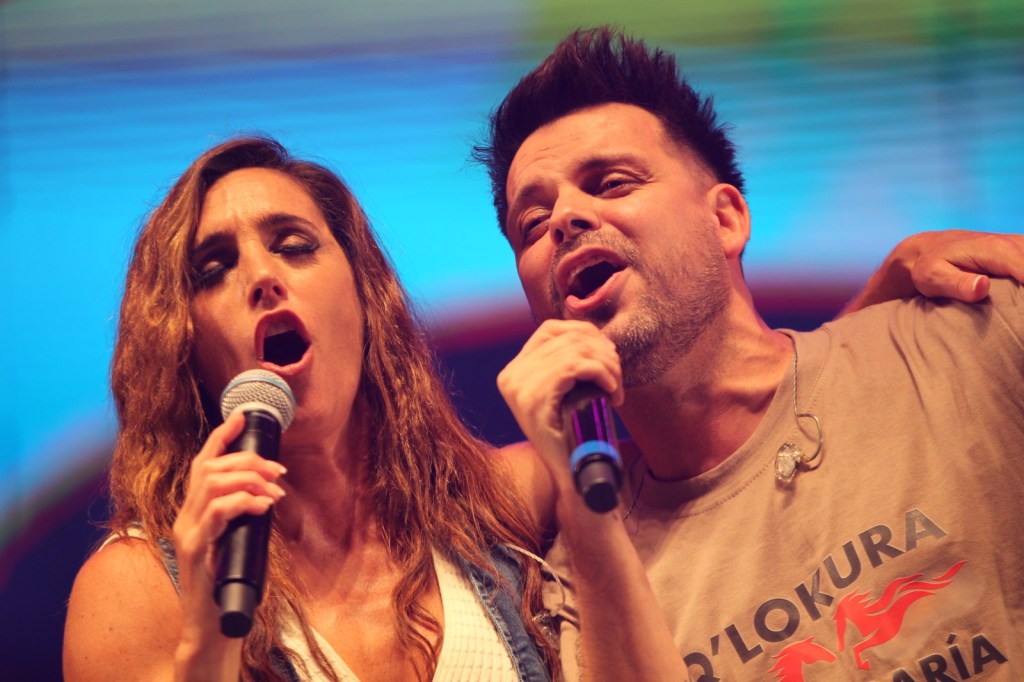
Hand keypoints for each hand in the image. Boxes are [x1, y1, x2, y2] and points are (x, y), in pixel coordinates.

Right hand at [170, 412, 286, 658]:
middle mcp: (185, 517)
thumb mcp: (240, 539)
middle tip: (279, 471)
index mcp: (195, 511)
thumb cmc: (231, 582)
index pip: (204, 463)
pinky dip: (242, 502)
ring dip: (248, 479)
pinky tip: (263, 506)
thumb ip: (246, 514)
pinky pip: (216, 514)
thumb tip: (270, 491)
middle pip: (210, 469)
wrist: (215, 625)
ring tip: (275, 489)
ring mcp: (187, 534)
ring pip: (210, 485)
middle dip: (248, 461)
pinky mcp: (195, 552)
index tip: (243, 416)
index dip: (222, 436)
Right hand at [496, 320, 622, 491]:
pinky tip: (611, 390)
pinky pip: (575, 367)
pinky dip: (600, 373)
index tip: (607, 352)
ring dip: (607, 365)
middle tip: (617, 377)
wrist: (572, 477)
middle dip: (602, 352)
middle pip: (567, 339)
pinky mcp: (534, 399)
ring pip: (575, 351)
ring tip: (616, 387)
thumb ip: (564, 364)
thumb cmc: (574, 433)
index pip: (550, 329)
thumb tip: (591, 334)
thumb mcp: (563, 393)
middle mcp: (511, 376)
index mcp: (514, 371)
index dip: (584, 331)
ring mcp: (519, 387)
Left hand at [842, 230, 1023, 314]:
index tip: (1023, 320)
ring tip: (1018, 319)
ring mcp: (1023, 246)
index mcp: (997, 250)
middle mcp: (1016, 244)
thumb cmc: (930, 268)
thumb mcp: (933, 278)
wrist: (930, 250)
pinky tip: (1020, 302)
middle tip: (1018, 321)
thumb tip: (982, 287)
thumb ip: (957, 284)